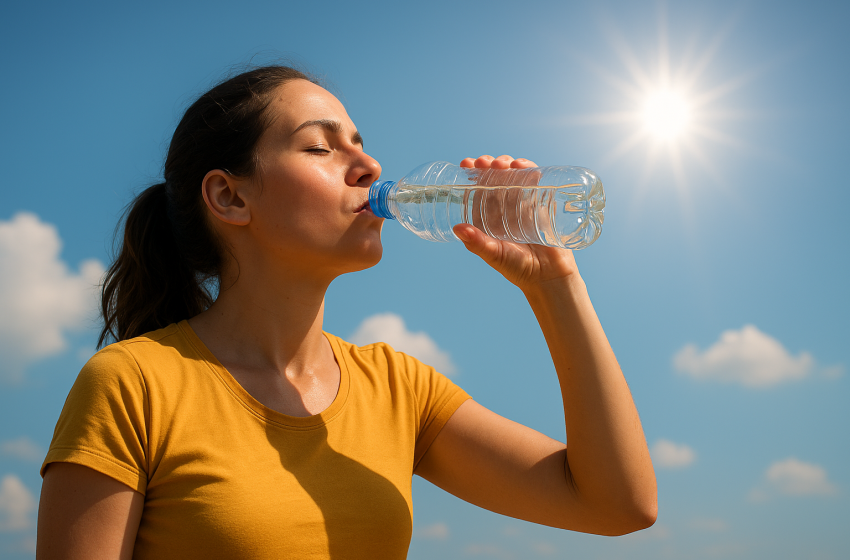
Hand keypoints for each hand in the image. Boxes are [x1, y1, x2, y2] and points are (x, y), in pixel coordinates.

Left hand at [454, 155, 579, 291]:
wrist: (550, 277)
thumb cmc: (519, 269)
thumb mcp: (495, 254)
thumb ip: (478, 243)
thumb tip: (457, 228)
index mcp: (487, 219)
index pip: (476, 191)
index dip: (471, 175)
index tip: (466, 163)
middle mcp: (503, 209)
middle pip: (494, 179)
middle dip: (488, 166)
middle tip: (485, 162)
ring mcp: (523, 205)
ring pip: (513, 177)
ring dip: (507, 164)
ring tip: (503, 164)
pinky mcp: (542, 204)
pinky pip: (534, 182)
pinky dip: (529, 170)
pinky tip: (522, 166)